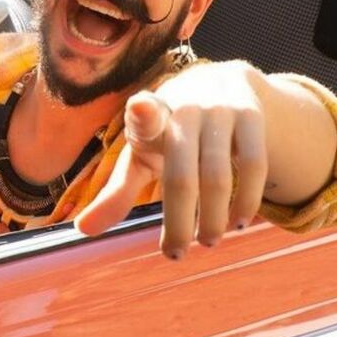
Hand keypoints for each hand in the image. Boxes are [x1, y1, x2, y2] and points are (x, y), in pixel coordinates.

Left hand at [75, 61, 268, 259]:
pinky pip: (254, 164)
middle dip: (178, 222)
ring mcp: (220, 109)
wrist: (219, 82)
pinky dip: (248, 199)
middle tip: (176, 254)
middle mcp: (184, 107)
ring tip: (208, 240)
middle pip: (181, 175)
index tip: (141, 109)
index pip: (145, 114)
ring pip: (218, 176)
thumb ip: (117, 192)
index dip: (143, 114)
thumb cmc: (168, 131)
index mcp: (149, 114)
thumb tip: (83, 230)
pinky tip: (238, 221)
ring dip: (214, 218)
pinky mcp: (251, 114)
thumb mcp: (140, 155)